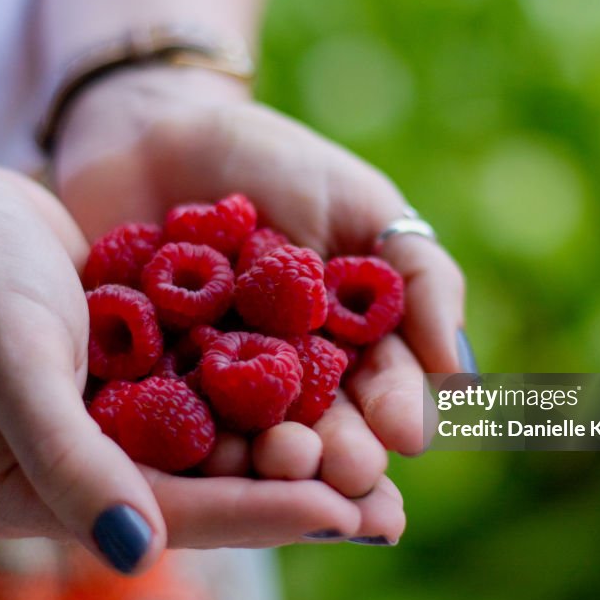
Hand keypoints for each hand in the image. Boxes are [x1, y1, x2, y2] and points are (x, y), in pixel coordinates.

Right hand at [0, 146, 400, 574]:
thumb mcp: (12, 363)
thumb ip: (69, 460)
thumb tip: (135, 553)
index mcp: (41, 491)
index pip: (169, 512)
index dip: (258, 512)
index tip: (343, 511)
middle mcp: (88, 468)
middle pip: (210, 492)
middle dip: (299, 499)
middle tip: (388, 512)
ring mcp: (116, 423)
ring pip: (224, 450)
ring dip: (300, 455)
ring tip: (382, 469)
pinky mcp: (139, 376)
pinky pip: (214, 397)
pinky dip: (271, 399)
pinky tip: (336, 398)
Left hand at [53, 67, 467, 495]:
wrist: (160, 130)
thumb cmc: (279, 164)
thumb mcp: (364, 205)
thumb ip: (422, 280)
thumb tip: (458, 375)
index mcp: (347, 349)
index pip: (381, 390)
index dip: (394, 411)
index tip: (405, 431)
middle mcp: (284, 380)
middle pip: (317, 427)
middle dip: (334, 450)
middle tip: (342, 469)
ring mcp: (212, 385)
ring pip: (245, 433)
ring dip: (262, 455)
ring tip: (276, 463)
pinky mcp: (142, 381)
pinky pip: (160, 411)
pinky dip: (177, 427)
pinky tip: (196, 445)